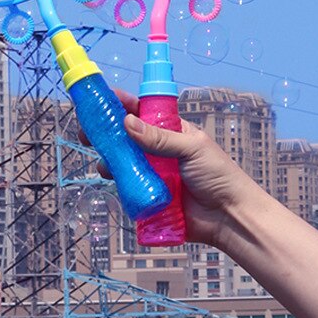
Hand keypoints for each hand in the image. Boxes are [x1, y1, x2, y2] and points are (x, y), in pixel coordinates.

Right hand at [80, 88, 259, 246]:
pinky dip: (115, 178)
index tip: (101, 99)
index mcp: (170, 130)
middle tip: (87, 132)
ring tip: (103, 161)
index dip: (120, 103)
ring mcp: (151, 170)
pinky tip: (110, 177)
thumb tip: (128, 122)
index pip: (141, 110)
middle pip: (124, 134)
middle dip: (105, 131)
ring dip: (108, 156)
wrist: (230, 218)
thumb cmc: (219, 176)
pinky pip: (125, 182)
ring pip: (121, 158)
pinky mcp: (147, 192)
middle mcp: (157, 148)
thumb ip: (160, 137)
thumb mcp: (191, 148)